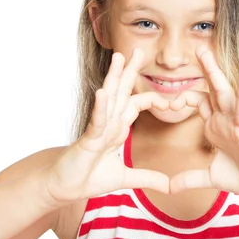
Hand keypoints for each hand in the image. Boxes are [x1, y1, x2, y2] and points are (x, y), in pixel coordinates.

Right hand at [45, 48, 169, 205]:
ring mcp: (98, 129)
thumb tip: (170, 185)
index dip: (153, 99)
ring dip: (113, 78)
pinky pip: (96, 120)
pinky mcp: (88, 139)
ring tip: (118, 57)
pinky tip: (102, 92)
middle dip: (130, 71)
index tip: (173, 101)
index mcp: (118, 129)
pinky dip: (100, 107)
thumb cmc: (89, 178)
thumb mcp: (126, 179)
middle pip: (122, 92)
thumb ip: (148, 178)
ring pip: (108, 99)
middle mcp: (108, 124)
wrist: (65, 189)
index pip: (136, 105)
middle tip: (138, 50)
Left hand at [168, 47, 238, 199]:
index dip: (182, 98)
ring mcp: (236, 122)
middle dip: (205, 69)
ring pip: (224, 93)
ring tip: (207, 53)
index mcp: (215, 125)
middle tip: (197, 48)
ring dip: (215, 73)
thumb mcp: (209, 177)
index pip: (198, 101)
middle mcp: (225, 119)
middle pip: (212, 89)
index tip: (167, 105)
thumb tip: (169, 188)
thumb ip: (189, 178)